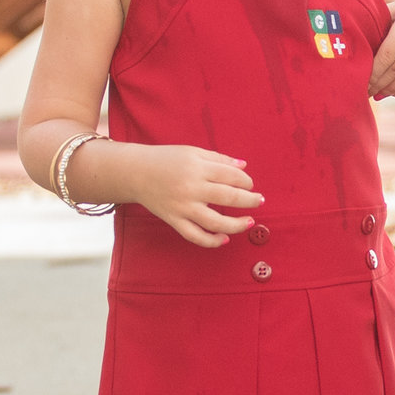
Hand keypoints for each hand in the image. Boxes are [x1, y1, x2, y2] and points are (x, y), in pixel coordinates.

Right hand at [130, 144, 261, 247]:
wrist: (135, 172)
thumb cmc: (166, 160)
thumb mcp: (193, 153)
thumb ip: (219, 159)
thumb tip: (244, 165)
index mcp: (197, 168)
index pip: (231, 176)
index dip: (246, 181)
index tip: (250, 184)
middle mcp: (191, 188)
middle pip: (228, 197)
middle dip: (249, 200)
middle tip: (259, 201)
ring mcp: (182, 207)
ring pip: (215, 222)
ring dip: (236, 224)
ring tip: (249, 222)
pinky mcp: (174, 220)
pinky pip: (195, 236)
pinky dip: (211, 241)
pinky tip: (225, 239)